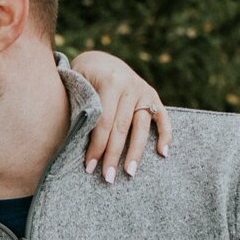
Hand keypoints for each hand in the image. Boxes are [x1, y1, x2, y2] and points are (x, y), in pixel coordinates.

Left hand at [69, 51, 171, 182]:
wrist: (100, 61)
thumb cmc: (82, 79)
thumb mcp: (77, 86)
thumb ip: (81, 108)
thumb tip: (73, 142)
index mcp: (110, 82)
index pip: (103, 122)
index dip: (96, 146)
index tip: (89, 166)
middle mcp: (130, 86)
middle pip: (121, 128)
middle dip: (113, 155)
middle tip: (107, 178)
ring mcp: (143, 91)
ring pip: (141, 126)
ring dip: (135, 152)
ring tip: (129, 173)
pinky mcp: (153, 96)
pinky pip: (162, 117)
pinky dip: (165, 134)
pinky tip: (163, 153)